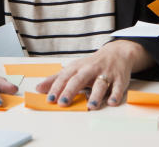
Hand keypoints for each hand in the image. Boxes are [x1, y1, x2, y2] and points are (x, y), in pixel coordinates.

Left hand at [35, 40, 153, 109]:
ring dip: (95, 95)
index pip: (65, 77)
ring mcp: (106, 73)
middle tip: (63, 102)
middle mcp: (91, 69)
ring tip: (91, 106)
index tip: (50, 99)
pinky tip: (111, 102)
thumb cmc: (92, 64)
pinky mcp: (120, 79)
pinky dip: (115, 94)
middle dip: (71, 90)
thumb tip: (38, 88)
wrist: (117, 53)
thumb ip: (56, 79)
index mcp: (78, 67)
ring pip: (100, 83)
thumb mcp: (74, 68)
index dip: (57, 87)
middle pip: (79, 79)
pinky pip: (118, 87)